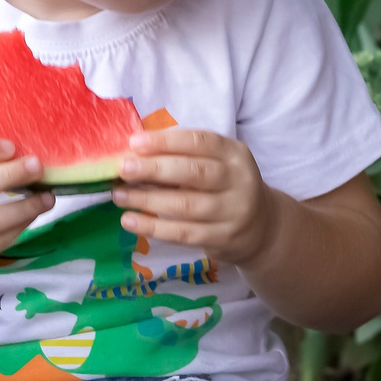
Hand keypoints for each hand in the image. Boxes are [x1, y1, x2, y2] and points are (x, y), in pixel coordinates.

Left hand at [111, 129, 276, 262]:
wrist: (262, 227)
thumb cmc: (226, 187)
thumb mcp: (216, 164)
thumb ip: (183, 157)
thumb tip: (135, 154)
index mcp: (234, 153)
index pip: (199, 141)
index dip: (165, 142)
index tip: (134, 143)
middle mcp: (238, 180)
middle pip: (194, 172)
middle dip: (154, 169)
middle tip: (123, 169)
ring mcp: (232, 212)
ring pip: (185, 205)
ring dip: (147, 200)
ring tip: (119, 196)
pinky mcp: (223, 238)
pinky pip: (183, 233)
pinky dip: (154, 228)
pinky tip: (131, 221)